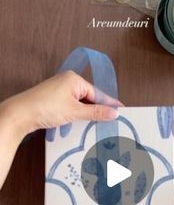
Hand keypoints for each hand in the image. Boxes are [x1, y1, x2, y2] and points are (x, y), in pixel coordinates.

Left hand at [2, 70, 120, 137]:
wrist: (21, 114)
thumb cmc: (45, 107)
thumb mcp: (75, 111)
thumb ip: (96, 112)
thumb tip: (113, 112)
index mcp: (74, 79)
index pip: (97, 93)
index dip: (109, 103)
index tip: (121, 110)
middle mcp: (67, 81)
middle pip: (89, 98)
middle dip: (97, 110)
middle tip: (109, 121)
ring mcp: (59, 90)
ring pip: (80, 103)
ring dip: (85, 114)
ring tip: (95, 124)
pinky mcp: (53, 99)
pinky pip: (71, 106)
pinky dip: (76, 115)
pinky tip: (78, 123)